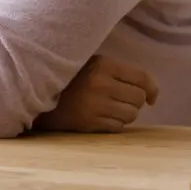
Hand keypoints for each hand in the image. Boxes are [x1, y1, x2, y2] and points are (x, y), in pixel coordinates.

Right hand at [33, 55, 158, 133]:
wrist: (38, 90)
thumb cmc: (71, 76)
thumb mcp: (92, 63)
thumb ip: (118, 72)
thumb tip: (148, 90)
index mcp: (104, 65)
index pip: (142, 78)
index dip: (152, 89)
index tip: (152, 98)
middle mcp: (102, 84)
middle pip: (138, 99)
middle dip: (135, 102)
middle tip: (121, 100)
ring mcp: (96, 105)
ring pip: (131, 115)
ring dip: (125, 114)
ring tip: (111, 108)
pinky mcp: (89, 122)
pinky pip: (117, 127)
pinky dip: (115, 124)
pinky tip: (102, 117)